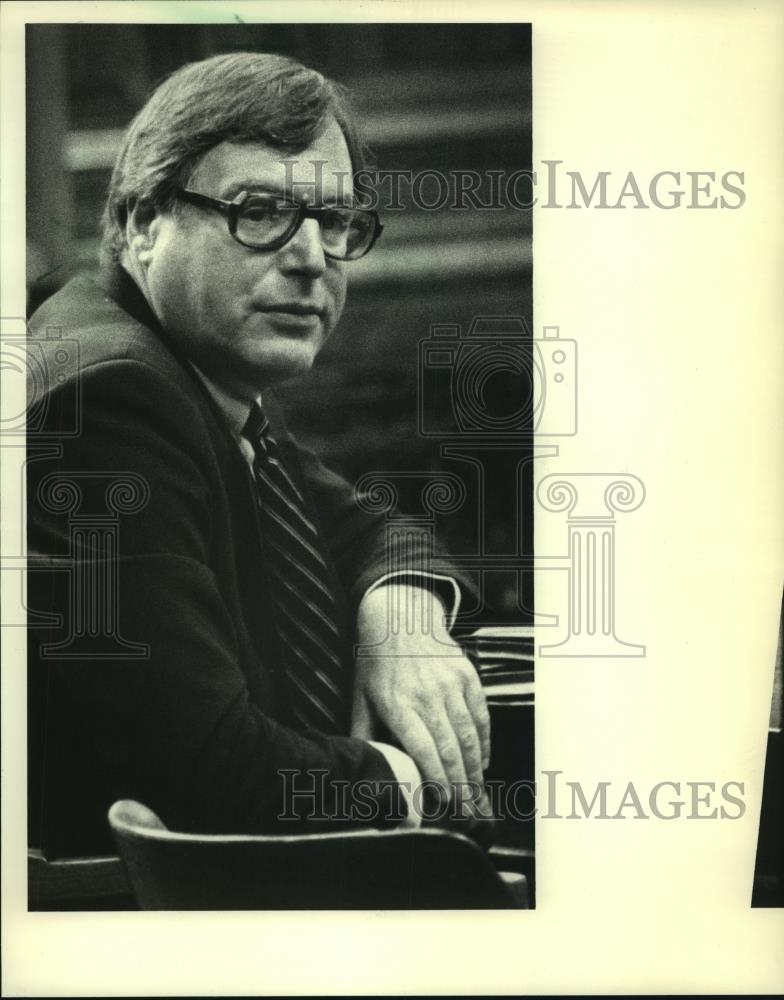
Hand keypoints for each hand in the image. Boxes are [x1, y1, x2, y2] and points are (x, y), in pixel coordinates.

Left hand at [351, 584, 490, 813]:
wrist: (400, 617)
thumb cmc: (377, 663)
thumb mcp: (360, 697)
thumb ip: (363, 735)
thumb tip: (362, 770)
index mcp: (397, 704)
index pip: (422, 751)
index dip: (435, 781)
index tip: (441, 806)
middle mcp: (427, 695)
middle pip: (449, 750)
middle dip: (459, 787)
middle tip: (465, 812)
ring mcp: (451, 684)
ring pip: (468, 737)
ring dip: (474, 771)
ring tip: (476, 796)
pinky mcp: (468, 677)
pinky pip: (480, 717)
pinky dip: (483, 744)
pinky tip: (481, 764)